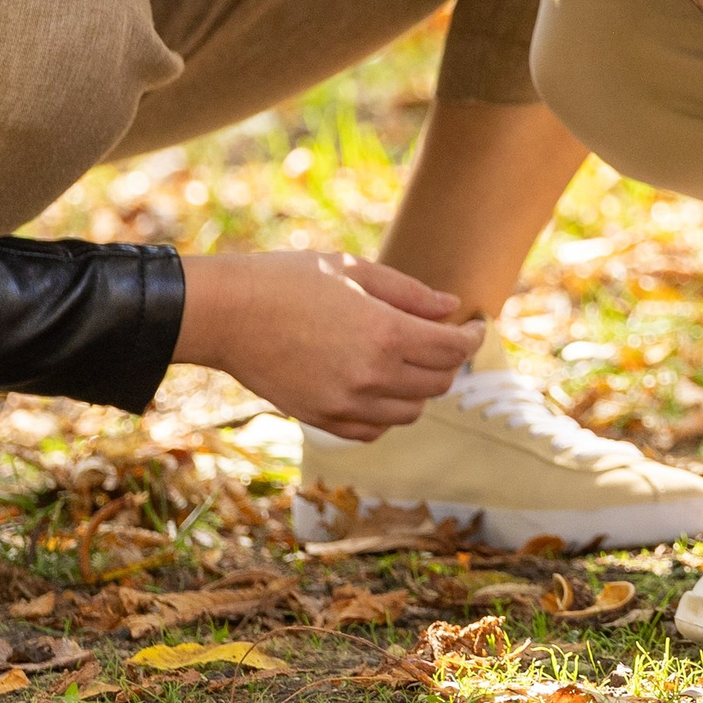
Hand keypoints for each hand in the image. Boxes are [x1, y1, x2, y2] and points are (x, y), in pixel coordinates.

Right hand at [173, 252, 479, 439]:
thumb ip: (410, 294)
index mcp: (386, 334)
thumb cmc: (290, 281)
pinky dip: (386, 414)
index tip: (475, 328)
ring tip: (411, 362)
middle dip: (448, 362)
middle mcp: (371, 376)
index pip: (452, 350)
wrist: (227, 314)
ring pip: (410, 412)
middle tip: (444, 341)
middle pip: (437, 384)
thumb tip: (451, 308)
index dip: (471, 339)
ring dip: (420, 389)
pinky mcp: (320, 418)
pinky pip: (372, 430)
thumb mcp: (356, 272)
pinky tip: (380, 388)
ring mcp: (345, 403)